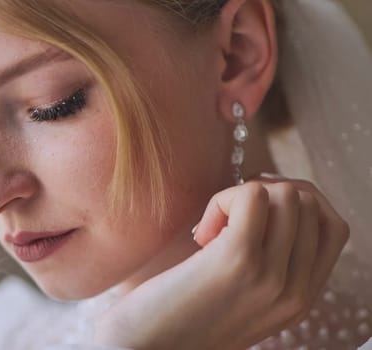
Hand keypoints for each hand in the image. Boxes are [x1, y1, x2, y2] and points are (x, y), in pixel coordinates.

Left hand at [93, 176, 348, 349]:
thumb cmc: (180, 316)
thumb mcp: (242, 298)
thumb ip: (271, 266)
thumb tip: (270, 200)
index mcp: (302, 300)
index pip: (334, 227)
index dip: (298, 202)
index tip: (256, 206)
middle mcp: (296, 292)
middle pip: (310, 202)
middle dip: (265, 193)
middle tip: (225, 220)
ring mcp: (272, 276)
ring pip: (286, 193)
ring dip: (241, 196)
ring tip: (212, 230)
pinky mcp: (238, 259)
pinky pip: (252, 195)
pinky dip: (223, 199)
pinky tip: (201, 233)